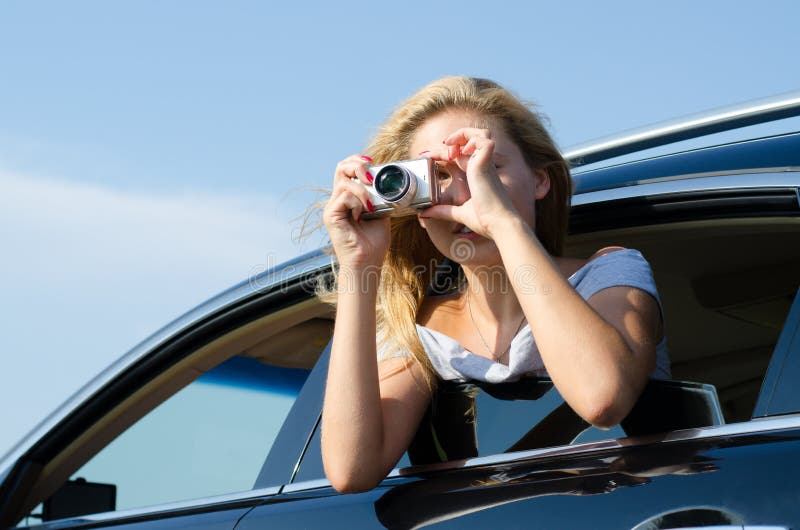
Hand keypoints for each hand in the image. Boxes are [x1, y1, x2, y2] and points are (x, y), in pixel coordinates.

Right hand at [323, 155, 389, 269]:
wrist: (368, 262)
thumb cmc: (374, 242)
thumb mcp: (382, 212)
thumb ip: (380, 196)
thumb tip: (388, 181)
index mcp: (348, 197)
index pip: (347, 168)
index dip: (358, 161)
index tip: (372, 163)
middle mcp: (337, 200)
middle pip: (341, 167)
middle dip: (357, 166)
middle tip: (371, 176)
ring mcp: (332, 207)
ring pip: (345, 183)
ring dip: (363, 191)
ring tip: (372, 206)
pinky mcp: (330, 215)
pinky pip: (344, 197)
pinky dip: (358, 203)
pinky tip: (363, 215)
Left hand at [419, 127, 520, 238]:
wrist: (497, 223)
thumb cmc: (484, 219)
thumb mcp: (458, 212)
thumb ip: (441, 211)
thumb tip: (424, 214)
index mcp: (476, 174)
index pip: (460, 154)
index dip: (444, 152)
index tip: (426, 155)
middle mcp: (482, 166)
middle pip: (472, 138)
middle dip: (454, 138)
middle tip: (436, 150)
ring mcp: (486, 163)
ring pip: (481, 134)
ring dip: (464, 134)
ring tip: (449, 145)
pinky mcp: (486, 163)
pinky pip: (484, 140)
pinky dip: (471, 140)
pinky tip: (461, 151)